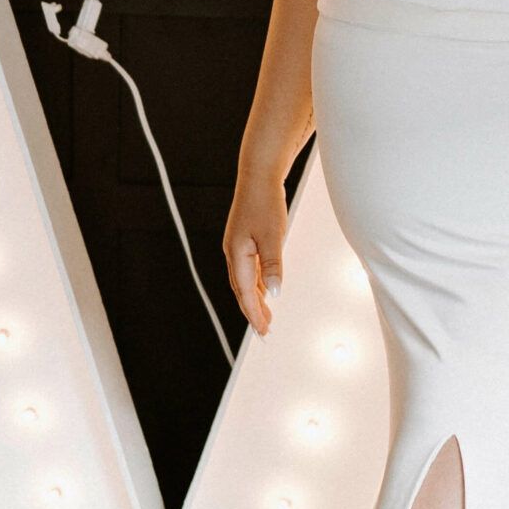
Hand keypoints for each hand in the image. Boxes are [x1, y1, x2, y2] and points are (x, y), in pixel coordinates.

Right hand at [224, 173, 287, 336]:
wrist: (259, 176)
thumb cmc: (265, 203)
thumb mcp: (273, 235)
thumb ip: (273, 265)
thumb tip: (275, 293)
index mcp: (237, 254)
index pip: (246, 292)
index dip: (254, 313)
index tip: (263, 331)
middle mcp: (234, 253)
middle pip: (242, 290)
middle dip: (252, 311)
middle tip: (264, 331)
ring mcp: (238, 246)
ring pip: (246, 281)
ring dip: (255, 299)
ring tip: (266, 316)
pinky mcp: (245, 240)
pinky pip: (249, 270)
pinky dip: (257, 283)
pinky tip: (266, 290)